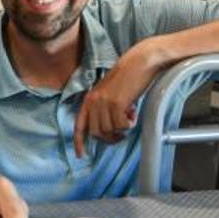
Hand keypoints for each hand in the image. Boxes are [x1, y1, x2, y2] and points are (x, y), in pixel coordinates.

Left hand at [74, 40, 165, 155]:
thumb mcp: (109, 93)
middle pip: (97, 132)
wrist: (139, 62)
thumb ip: (103, 108)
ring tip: (130, 114)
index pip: (80, 125)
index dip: (79, 142)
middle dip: (109, 137)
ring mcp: (104, 102)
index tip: (81, 155)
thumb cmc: (128, 78)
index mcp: (89, 99)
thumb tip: (106, 129)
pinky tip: (134, 112)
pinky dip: (129, 124)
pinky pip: (122, 125)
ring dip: (122, 128)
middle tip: (121, 134)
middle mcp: (94, 101)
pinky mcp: (116, 103)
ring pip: (110, 130)